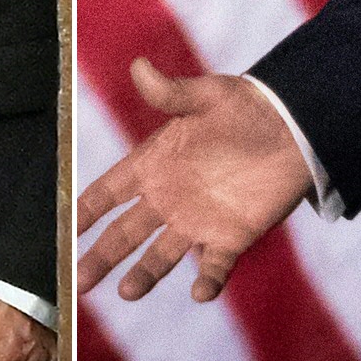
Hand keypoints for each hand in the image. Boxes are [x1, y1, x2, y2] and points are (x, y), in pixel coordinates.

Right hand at [74, 57, 314, 301]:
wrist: (294, 127)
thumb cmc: (246, 106)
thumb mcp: (207, 95)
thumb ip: (172, 92)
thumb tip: (139, 66)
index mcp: (154, 164)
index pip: (109, 191)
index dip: (87, 209)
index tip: (66, 231)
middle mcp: (168, 198)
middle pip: (125, 233)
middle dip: (100, 256)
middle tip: (77, 282)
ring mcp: (198, 221)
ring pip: (162, 255)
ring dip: (145, 274)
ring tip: (128, 292)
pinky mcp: (232, 237)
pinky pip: (215, 265)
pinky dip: (208, 280)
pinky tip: (200, 293)